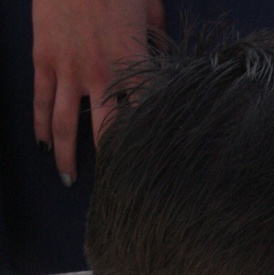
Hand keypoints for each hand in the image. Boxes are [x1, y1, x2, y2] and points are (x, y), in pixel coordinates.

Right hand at [31, 0, 163, 181]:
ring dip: (66, 157)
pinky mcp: (44, 57)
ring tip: (68, 180)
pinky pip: (41, 100)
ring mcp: (68, 67)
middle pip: (104, 133)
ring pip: (63, 125)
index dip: (147, 148)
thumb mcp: (149, 7)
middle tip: (112, 190)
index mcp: (132, 64)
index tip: (152, 174)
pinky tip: (43, 146)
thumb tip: (166, 62)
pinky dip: (40, 126)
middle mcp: (100, 73)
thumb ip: (157, 40)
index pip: (144, 117)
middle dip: (108, 165)